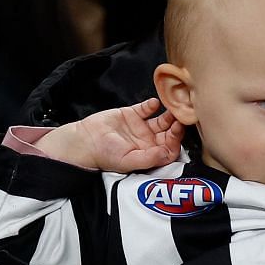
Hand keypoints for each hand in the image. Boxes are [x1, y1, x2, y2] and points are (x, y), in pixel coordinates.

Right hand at [39, 99, 183, 172]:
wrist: (85, 141)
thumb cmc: (104, 155)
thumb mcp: (127, 161)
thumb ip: (148, 158)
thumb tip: (166, 154)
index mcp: (149, 154)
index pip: (170, 149)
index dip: (176, 141)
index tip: (177, 131)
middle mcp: (149, 141)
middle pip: (169, 133)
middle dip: (176, 126)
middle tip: (179, 118)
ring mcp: (142, 127)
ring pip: (162, 120)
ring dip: (168, 115)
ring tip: (171, 110)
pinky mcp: (133, 114)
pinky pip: (147, 108)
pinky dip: (152, 105)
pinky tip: (153, 104)